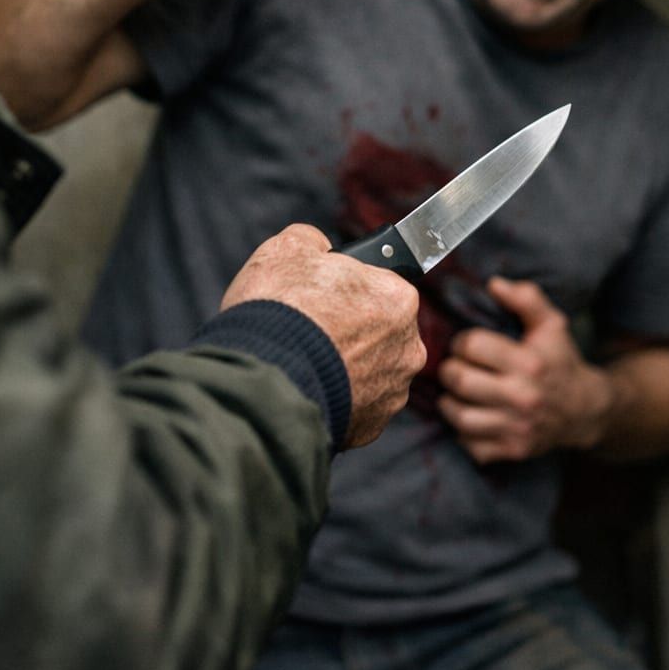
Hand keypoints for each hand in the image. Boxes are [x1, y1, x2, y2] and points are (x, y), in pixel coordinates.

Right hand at [221, 224, 425, 448]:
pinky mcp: (369, 428)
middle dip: (348, 331)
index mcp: (397, 300)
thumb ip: (311, 241)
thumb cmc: (278, 311)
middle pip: (378, 333)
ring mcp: (391, 394)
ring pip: (367, 373)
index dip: (344, 289)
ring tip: (301, 362)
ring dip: (342, 368)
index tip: (319, 296)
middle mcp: (407, 350)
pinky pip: (353, 407)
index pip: (377, 286)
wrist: (261, 381)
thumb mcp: (286, 249)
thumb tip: (317, 246)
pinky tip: (304, 387)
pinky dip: (332, 398)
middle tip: (307, 330)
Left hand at [436, 277, 613, 463]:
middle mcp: (524, 397)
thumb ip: (526, 299)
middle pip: (458, 380)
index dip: (463, 342)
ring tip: (456, 393)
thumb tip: (494, 284)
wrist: (585, 410)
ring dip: (450, 402)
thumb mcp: (551, 324)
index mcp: (529, 362)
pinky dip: (463, 432)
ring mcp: (518, 427)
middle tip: (456, 367)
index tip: (467, 346)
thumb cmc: (560, 360)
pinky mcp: (513, 450)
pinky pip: (470, 444)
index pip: (472, 346)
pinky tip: (471, 416)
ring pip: (459, 416)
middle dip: (450, 370)